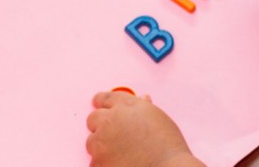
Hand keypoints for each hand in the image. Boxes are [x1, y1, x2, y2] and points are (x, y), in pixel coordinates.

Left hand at [86, 91, 204, 166]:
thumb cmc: (167, 146)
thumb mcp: (158, 118)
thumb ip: (144, 107)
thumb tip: (143, 98)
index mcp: (126, 106)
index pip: (106, 98)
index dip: (101, 101)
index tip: (97, 103)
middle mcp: (111, 120)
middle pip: (94, 118)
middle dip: (100, 126)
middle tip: (115, 137)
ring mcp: (102, 141)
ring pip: (91, 142)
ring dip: (101, 147)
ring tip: (122, 155)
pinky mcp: (98, 161)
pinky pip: (94, 161)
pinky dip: (103, 164)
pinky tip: (119, 164)